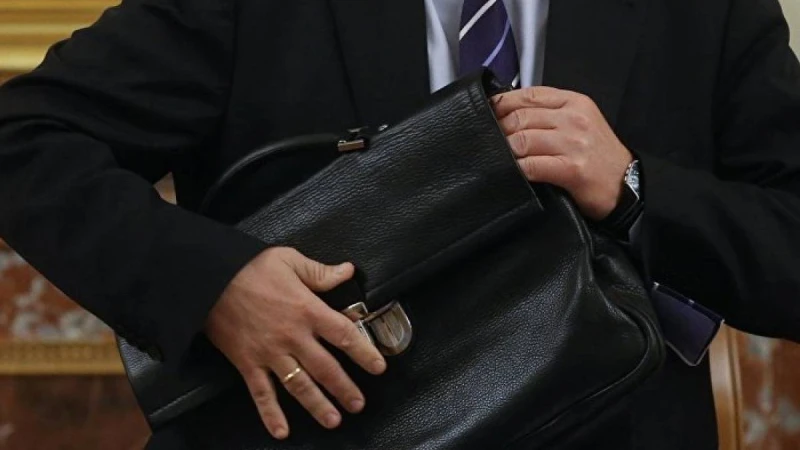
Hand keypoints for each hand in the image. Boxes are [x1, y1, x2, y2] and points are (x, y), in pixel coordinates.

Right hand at [205, 247, 385, 439]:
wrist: (207, 279)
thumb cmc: (250, 267)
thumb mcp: (289, 259)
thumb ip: (320, 272)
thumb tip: (348, 271)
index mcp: (307, 309)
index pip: (344, 335)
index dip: (364, 352)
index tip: (378, 366)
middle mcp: (292, 336)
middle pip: (325, 368)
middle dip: (344, 389)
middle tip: (358, 404)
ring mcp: (269, 353)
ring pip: (299, 386)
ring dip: (317, 405)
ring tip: (334, 420)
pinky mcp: (247, 364)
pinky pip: (261, 394)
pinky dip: (271, 414)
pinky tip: (281, 431)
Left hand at [492, 87, 632, 219]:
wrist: (626, 185)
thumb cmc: (598, 156)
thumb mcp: (580, 123)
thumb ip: (550, 113)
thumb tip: (508, 112)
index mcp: (574, 102)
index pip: (529, 95)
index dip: (502, 104)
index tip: (489, 113)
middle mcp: (575, 119)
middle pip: (520, 117)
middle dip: (500, 131)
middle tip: (494, 142)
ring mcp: (574, 143)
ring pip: (522, 140)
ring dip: (507, 152)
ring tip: (503, 159)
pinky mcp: (571, 168)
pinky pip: (531, 165)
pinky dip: (517, 169)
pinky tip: (515, 172)